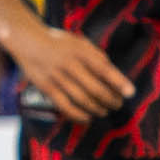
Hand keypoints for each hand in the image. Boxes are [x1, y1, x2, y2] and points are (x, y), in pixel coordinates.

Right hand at [7, 19, 132, 121]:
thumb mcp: (79, 42)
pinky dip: (78, 115)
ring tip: (105, 111)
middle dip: (111, 100)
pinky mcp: (46, 87)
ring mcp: (57, 76)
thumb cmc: (59, 43)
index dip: (119, 82)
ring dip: (97, 109)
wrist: (28, 41)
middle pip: (95, 88)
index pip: (104, 69)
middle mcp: (69, 64)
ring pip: (82, 99)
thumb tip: (113, 75)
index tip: (131, 92)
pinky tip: (87, 118)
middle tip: (118, 104)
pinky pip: (65, 106)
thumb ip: (96, 56)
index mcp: (80, 51)